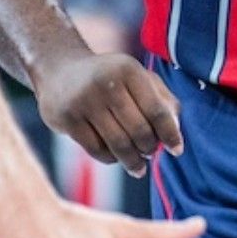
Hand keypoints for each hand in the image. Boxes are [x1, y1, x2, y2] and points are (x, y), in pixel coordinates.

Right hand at [35, 50, 181, 174]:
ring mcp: (84, 101)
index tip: (177, 150)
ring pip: (118, 144)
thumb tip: (175, 130)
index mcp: (129, 69)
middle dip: (149, 148)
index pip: (157, 110)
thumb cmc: (110, 77)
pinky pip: (96, 149)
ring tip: (139, 168)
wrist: (59, 70)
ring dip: (132, 161)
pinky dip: (111, 159)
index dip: (170, 134)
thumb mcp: (137, 76)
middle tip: (151, 154)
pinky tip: (116, 159)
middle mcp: (106, 82)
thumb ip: (162, 99)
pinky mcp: (66, 118)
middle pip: (139, 130)